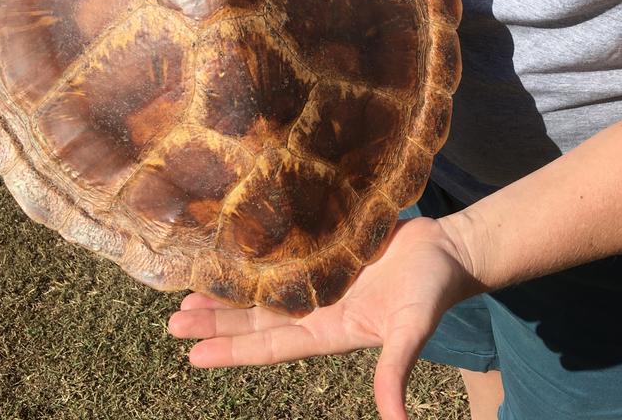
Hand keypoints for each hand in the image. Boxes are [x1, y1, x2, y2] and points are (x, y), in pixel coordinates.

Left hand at [167, 217, 483, 419]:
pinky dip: (255, 261)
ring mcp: (320, 279)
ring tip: (188, 295)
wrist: (448, 250)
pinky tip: (232, 254)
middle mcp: (319, 307)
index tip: (193, 354)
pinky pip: (282, 258)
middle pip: (257, 321)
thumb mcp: (411, 330)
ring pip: (262, 292)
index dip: (232, 351)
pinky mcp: (327, 251)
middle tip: (173, 320)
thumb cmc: (432, 290)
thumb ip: (396, 371)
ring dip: (227, 295)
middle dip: (216, 322)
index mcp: (332, 330)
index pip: (272, 346)